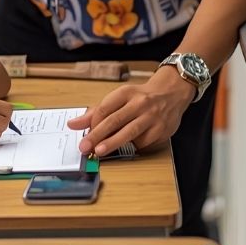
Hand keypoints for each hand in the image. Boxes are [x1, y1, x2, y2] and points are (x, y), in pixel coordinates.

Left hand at [67, 73, 194, 156]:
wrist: (172, 93)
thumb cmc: (140, 97)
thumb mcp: (119, 98)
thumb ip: (96, 112)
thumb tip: (73, 124)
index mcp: (125, 93)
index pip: (104, 108)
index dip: (92, 123)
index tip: (82, 134)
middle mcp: (139, 103)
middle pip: (114, 120)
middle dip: (97, 135)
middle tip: (85, 147)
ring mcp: (151, 117)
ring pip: (129, 131)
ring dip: (113, 143)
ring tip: (99, 152)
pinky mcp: (161, 129)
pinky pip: (143, 142)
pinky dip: (132, 146)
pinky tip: (126, 147)